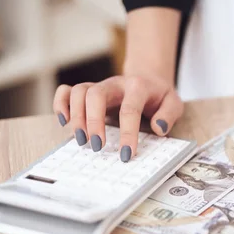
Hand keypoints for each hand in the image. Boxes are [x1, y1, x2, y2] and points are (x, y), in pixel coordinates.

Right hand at [53, 74, 182, 161]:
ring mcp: (100, 86)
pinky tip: (64, 121)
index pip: (129, 109)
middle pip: (96, 95)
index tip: (125, 154)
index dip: (127, 133)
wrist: (149, 79)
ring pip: (79, 92)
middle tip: (98, 147)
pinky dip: (60, 103)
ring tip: (82, 141)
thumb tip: (158, 128)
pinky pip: (67, 90)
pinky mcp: (89, 91)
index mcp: (138, 87)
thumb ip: (169, 114)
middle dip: (93, 122)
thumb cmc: (160, 96)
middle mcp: (115, 84)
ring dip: (76, 117)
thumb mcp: (174, 103)